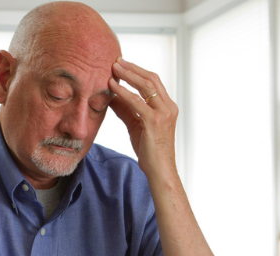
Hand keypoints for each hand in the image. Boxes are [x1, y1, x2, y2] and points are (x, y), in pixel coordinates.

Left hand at [108, 57, 178, 177]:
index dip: (137, 71)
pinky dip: (123, 91)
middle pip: (151, 78)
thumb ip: (126, 110)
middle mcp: (169, 107)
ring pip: (146, 85)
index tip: (122, 64)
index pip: (153, 81)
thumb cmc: (150, 151)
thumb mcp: (136, 126)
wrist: (160, 171)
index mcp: (167, 106)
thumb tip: (111, 97)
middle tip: (116, 60)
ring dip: (128, 74)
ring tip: (113, 68)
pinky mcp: (154, 121)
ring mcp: (164, 113)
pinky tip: (112, 86)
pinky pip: (137, 101)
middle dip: (132, 68)